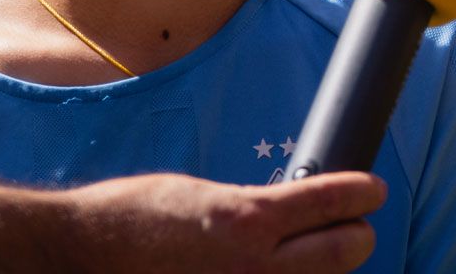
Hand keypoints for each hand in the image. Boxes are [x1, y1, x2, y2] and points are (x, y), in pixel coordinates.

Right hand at [71, 170, 386, 272]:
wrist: (82, 259)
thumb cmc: (137, 219)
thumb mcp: (203, 197)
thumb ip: (250, 210)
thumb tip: (285, 213)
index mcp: (246, 219)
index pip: (326, 201)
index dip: (358, 193)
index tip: (372, 190)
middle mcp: (252, 267)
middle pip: (339, 255)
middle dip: (354, 238)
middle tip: (358, 227)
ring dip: (323, 272)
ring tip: (322, 256)